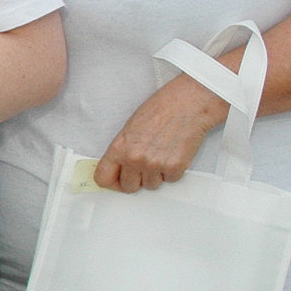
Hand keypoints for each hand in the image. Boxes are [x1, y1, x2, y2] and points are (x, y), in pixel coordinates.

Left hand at [95, 74, 226, 191]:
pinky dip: (172, 171)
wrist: (187, 104)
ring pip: (151, 185)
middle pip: (129, 187)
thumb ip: (122, 151)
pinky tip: (172, 153)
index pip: (103, 179)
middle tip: (144, 165)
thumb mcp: (129, 128)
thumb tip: (119, 168)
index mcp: (119, 148)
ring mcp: (155, 165)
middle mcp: (135, 159)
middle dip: (136, 179)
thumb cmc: (160, 110)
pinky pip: (169, 180)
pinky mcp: (175, 168)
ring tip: (160, 153)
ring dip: (155, 174)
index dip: (111, 182)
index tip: (118, 179)